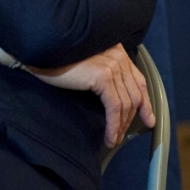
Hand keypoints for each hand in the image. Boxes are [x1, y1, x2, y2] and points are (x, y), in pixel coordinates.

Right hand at [20, 43, 154, 147]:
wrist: (42, 54)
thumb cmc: (58, 60)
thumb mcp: (88, 64)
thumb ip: (106, 72)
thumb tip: (120, 97)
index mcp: (116, 50)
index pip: (138, 80)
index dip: (145, 102)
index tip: (148, 119)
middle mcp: (118, 55)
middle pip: (134, 94)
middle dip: (131, 119)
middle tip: (122, 135)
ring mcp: (112, 65)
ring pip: (125, 104)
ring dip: (121, 126)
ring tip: (113, 139)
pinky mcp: (103, 77)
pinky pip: (114, 108)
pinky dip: (113, 125)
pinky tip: (109, 136)